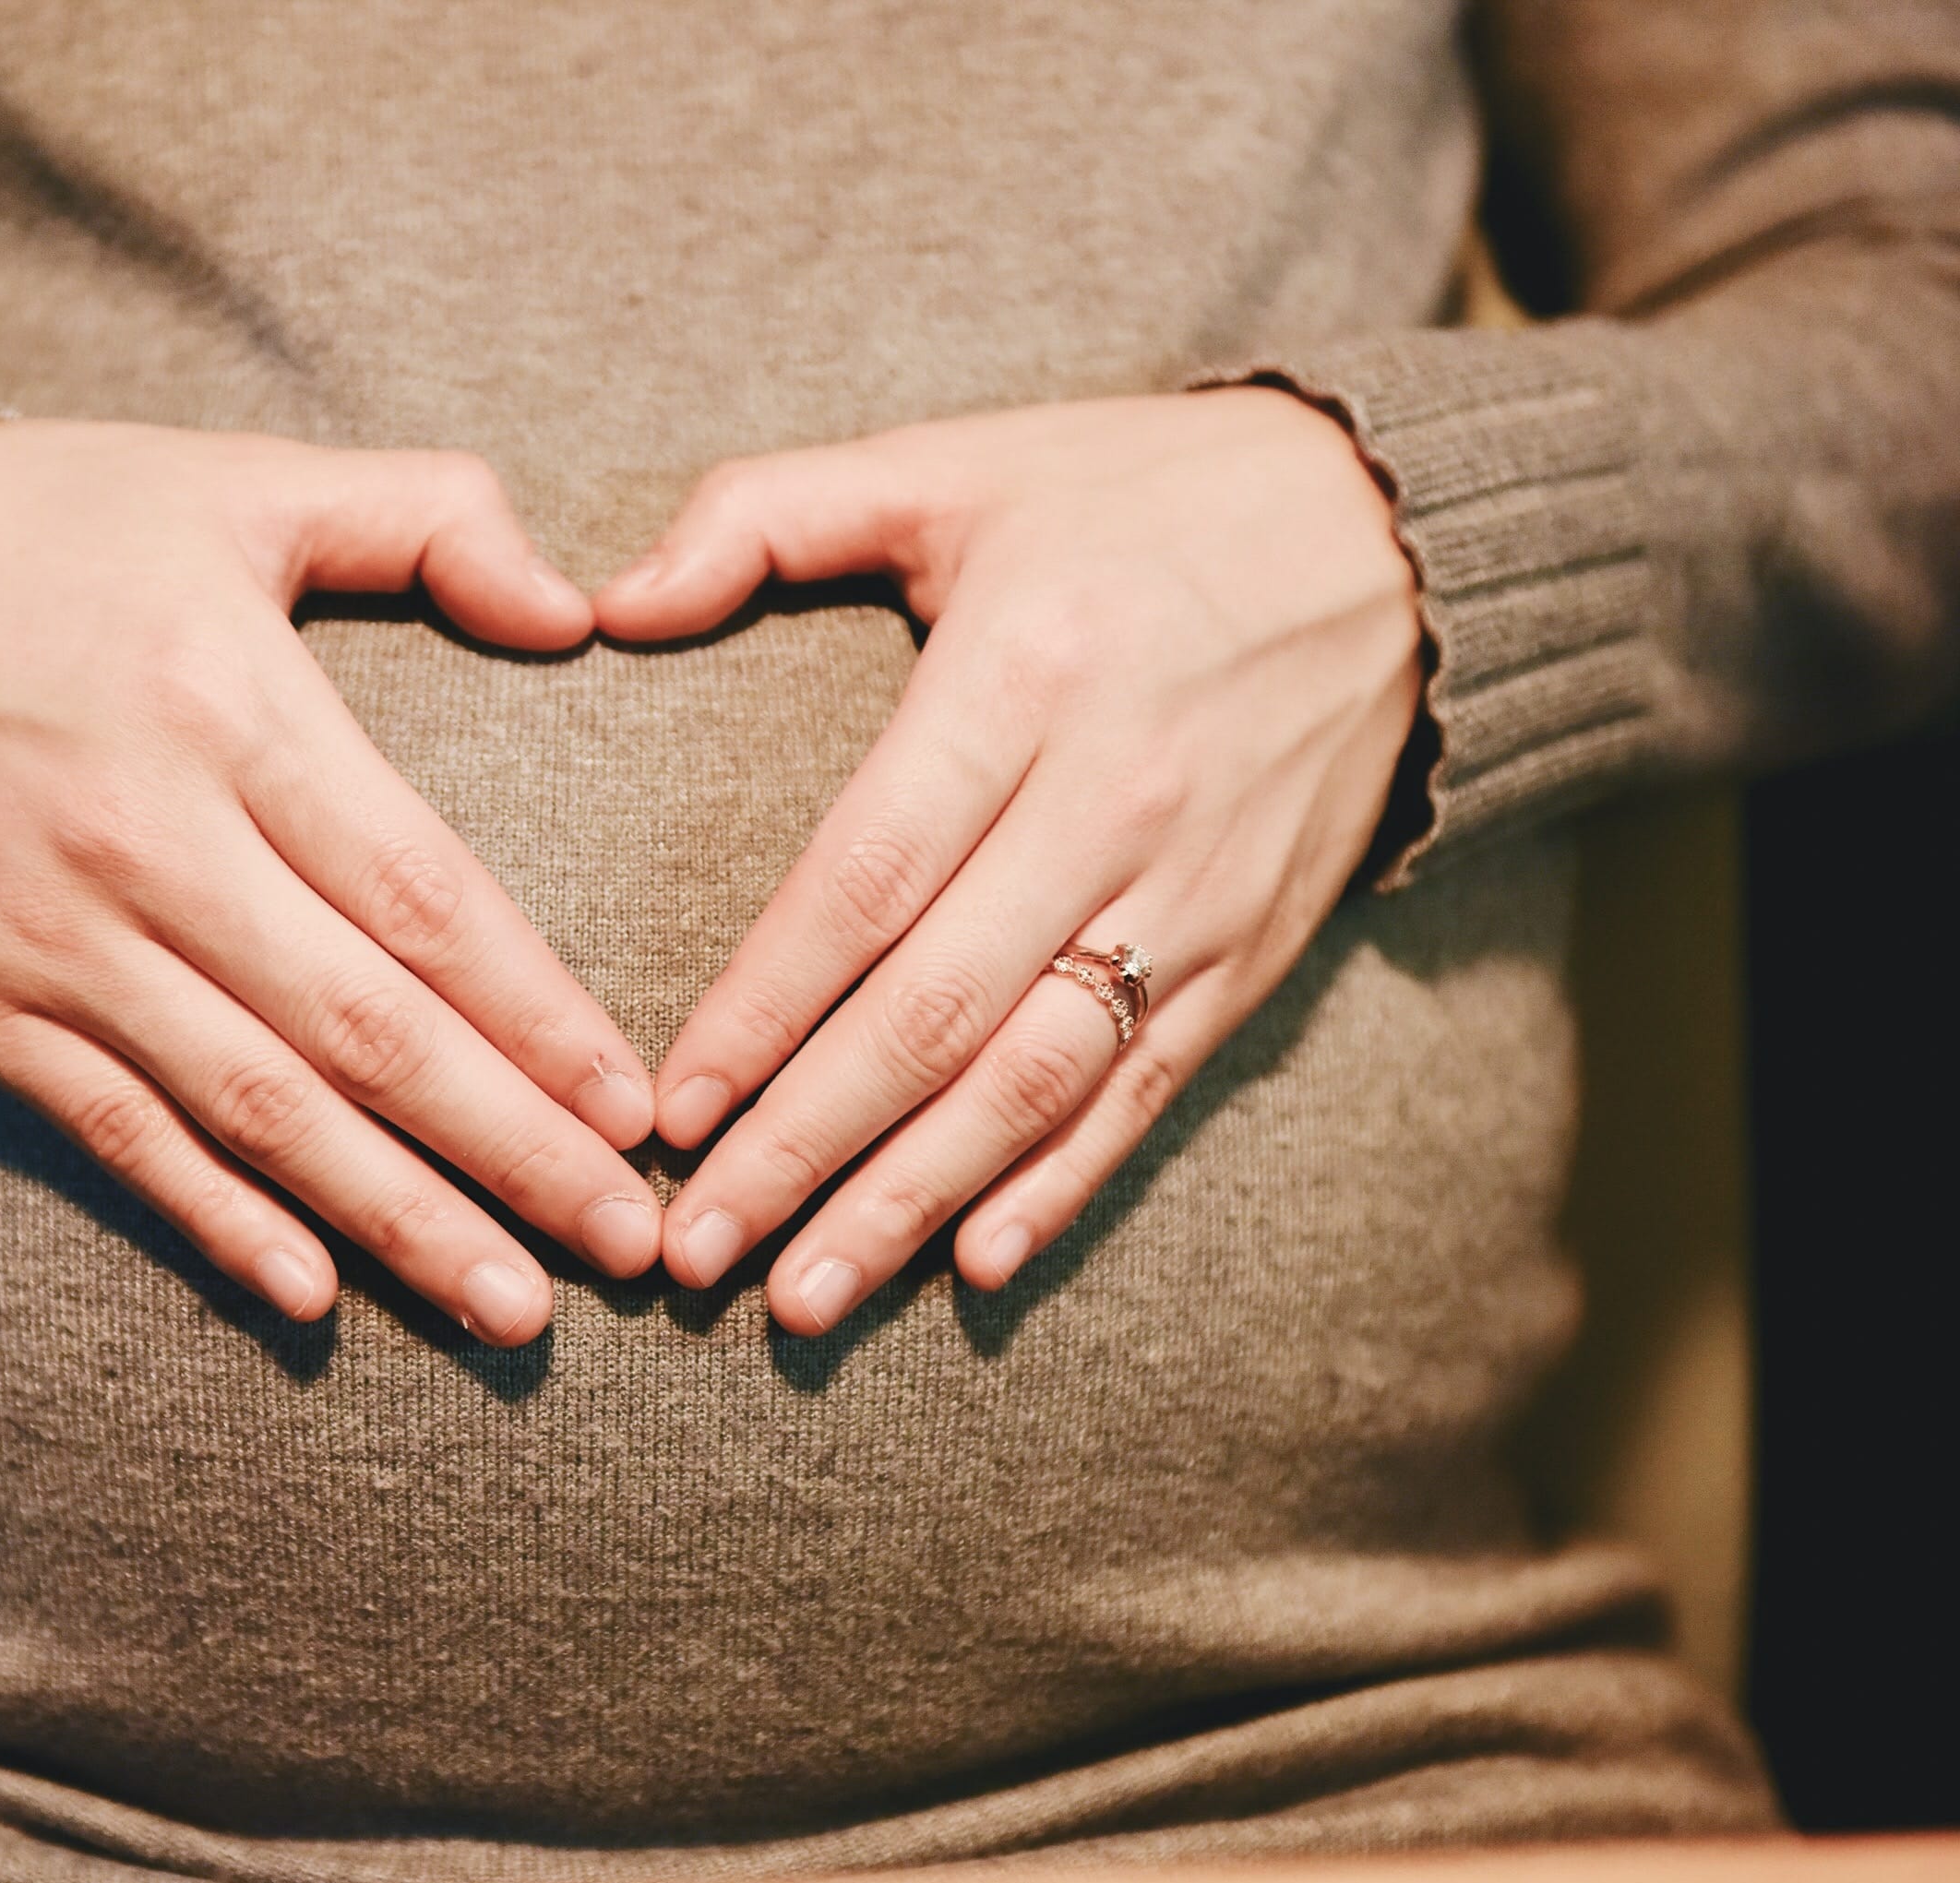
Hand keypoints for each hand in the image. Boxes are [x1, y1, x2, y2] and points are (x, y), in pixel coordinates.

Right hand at [0, 421, 659, 1345]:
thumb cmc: (45, 529)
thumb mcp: (238, 481)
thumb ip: (425, 518)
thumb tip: (576, 608)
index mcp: (226, 705)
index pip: (420, 897)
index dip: (537, 1017)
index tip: (635, 1109)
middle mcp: (142, 841)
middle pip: (362, 1032)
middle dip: (510, 1151)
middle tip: (629, 1248)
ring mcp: (49, 940)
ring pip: (256, 1111)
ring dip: (396, 1220)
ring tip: (516, 1307)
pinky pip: (117, 1137)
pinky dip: (217, 1221)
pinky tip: (315, 1297)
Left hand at [592, 388, 1422, 1331]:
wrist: (1400, 534)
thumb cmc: (1135, 498)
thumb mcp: (952, 462)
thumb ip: (767, 516)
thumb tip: (606, 602)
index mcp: (1024, 674)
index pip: (866, 877)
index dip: (762, 1007)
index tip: (668, 1110)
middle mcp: (1115, 798)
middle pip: (937, 1011)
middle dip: (805, 1145)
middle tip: (695, 1250)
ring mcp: (1196, 888)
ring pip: (1036, 1078)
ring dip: (912, 1201)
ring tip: (802, 1299)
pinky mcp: (1256, 946)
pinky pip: (1148, 1089)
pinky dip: (1063, 1186)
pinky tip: (974, 1265)